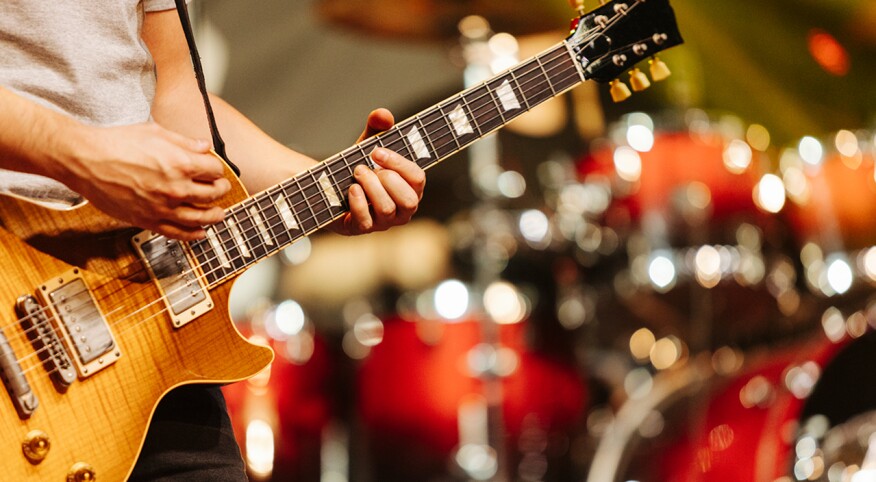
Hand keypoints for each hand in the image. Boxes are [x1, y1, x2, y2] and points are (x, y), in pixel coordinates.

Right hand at [65, 123, 229, 239]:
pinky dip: (193, 234)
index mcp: (181, 163)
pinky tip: (200, 233)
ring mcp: (163, 207)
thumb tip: (205, 146)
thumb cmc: (116, 143)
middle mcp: (176, 187)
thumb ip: (184, 142)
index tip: (215, 171)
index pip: (215, 171)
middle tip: (222, 189)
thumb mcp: (155, 132)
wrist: (85, 159)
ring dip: (214, 216)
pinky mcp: (148, 220)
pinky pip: (178, 233)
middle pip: (213, 194)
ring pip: (200, 217)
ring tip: (219, 214)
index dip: (217, 170)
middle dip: (221, 191)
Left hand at [332, 109, 425, 235]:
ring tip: (357, 173)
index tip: (376, 152)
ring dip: (370, 187)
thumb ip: (377, 127)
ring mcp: (383, 223)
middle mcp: (402, 209)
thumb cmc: (359, 167)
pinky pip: (365, 221)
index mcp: (411, 188)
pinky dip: (357, 202)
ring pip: (387, 210)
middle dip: (387, 179)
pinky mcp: (362, 229)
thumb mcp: (367, 144)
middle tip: (365, 166)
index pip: (418, 179)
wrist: (331, 186)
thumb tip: (383, 115)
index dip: (399, 164)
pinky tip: (350, 189)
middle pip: (409, 200)